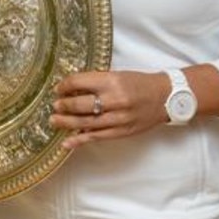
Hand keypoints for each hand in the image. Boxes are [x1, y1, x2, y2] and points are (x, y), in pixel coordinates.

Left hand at [50, 70, 170, 148]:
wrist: (164, 97)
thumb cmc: (140, 84)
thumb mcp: (117, 75)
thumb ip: (96, 82)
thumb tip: (72, 90)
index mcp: (111, 81)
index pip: (79, 82)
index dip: (64, 86)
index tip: (59, 88)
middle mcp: (114, 99)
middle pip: (79, 104)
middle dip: (63, 105)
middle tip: (55, 105)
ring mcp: (118, 118)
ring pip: (85, 122)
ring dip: (66, 122)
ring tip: (54, 120)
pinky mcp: (121, 131)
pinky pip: (96, 137)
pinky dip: (80, 140)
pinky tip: (67, 142)